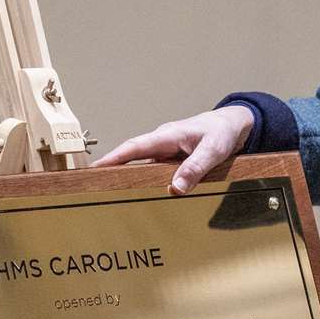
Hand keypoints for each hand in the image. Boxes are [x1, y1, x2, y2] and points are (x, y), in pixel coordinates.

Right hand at [91, 106, 253, 193]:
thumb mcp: (213, 150)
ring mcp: (164, 151)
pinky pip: (151, 169)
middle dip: (110, 168)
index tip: (95, 169)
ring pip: (139, 164)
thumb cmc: (221, 133)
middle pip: (130, 156)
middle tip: (88, 184)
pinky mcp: (170, 159)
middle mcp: (161, 142)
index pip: (134, 147)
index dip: (113, 158)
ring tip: (104, 193)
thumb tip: (175, 188)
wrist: (231, 125)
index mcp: (167, 135)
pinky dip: (141, 179)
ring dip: (124, 176)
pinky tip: (135, 192)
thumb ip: (196, 168)